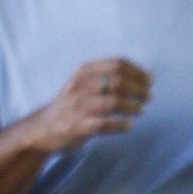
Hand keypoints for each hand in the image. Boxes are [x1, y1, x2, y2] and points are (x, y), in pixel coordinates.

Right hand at [34, 57, 149, 151]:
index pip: (116, 64)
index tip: (149, 80)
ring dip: (132, 106)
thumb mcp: (82, 82)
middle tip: (148, 96)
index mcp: (83, 72)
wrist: (42, 128)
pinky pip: (104, 124)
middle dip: (138, 89)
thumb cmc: (70, 104)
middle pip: (117, 82)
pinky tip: (128, 126)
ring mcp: (78, 107)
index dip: (137, 72)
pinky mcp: (78, 126)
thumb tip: (146, 75)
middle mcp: (80, 86)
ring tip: (141, 110)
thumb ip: (107, 77)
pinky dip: (120, 124)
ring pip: (113, 101)